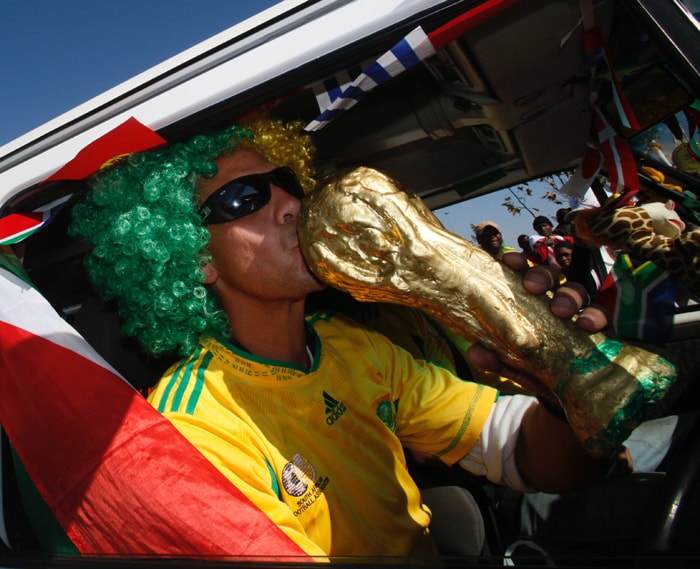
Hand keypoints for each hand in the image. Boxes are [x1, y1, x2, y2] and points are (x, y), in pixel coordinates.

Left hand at [467, 252, 607, 400]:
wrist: (570, 399)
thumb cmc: (539, 374)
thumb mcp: (516, 368)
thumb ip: (496, 359)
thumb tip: (474, 352)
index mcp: (530, 305)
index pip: (523, 275)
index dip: (518, 263)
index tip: (509, 261)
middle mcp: (554, 303)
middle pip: (551, 276)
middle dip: (542, 275)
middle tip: (532, 286)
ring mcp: (579, 313)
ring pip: (578, 290)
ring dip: (569, 295)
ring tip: (561, 310)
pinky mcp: (602, 329)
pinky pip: (601, 315)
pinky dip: (595, 316)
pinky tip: (587, 325)